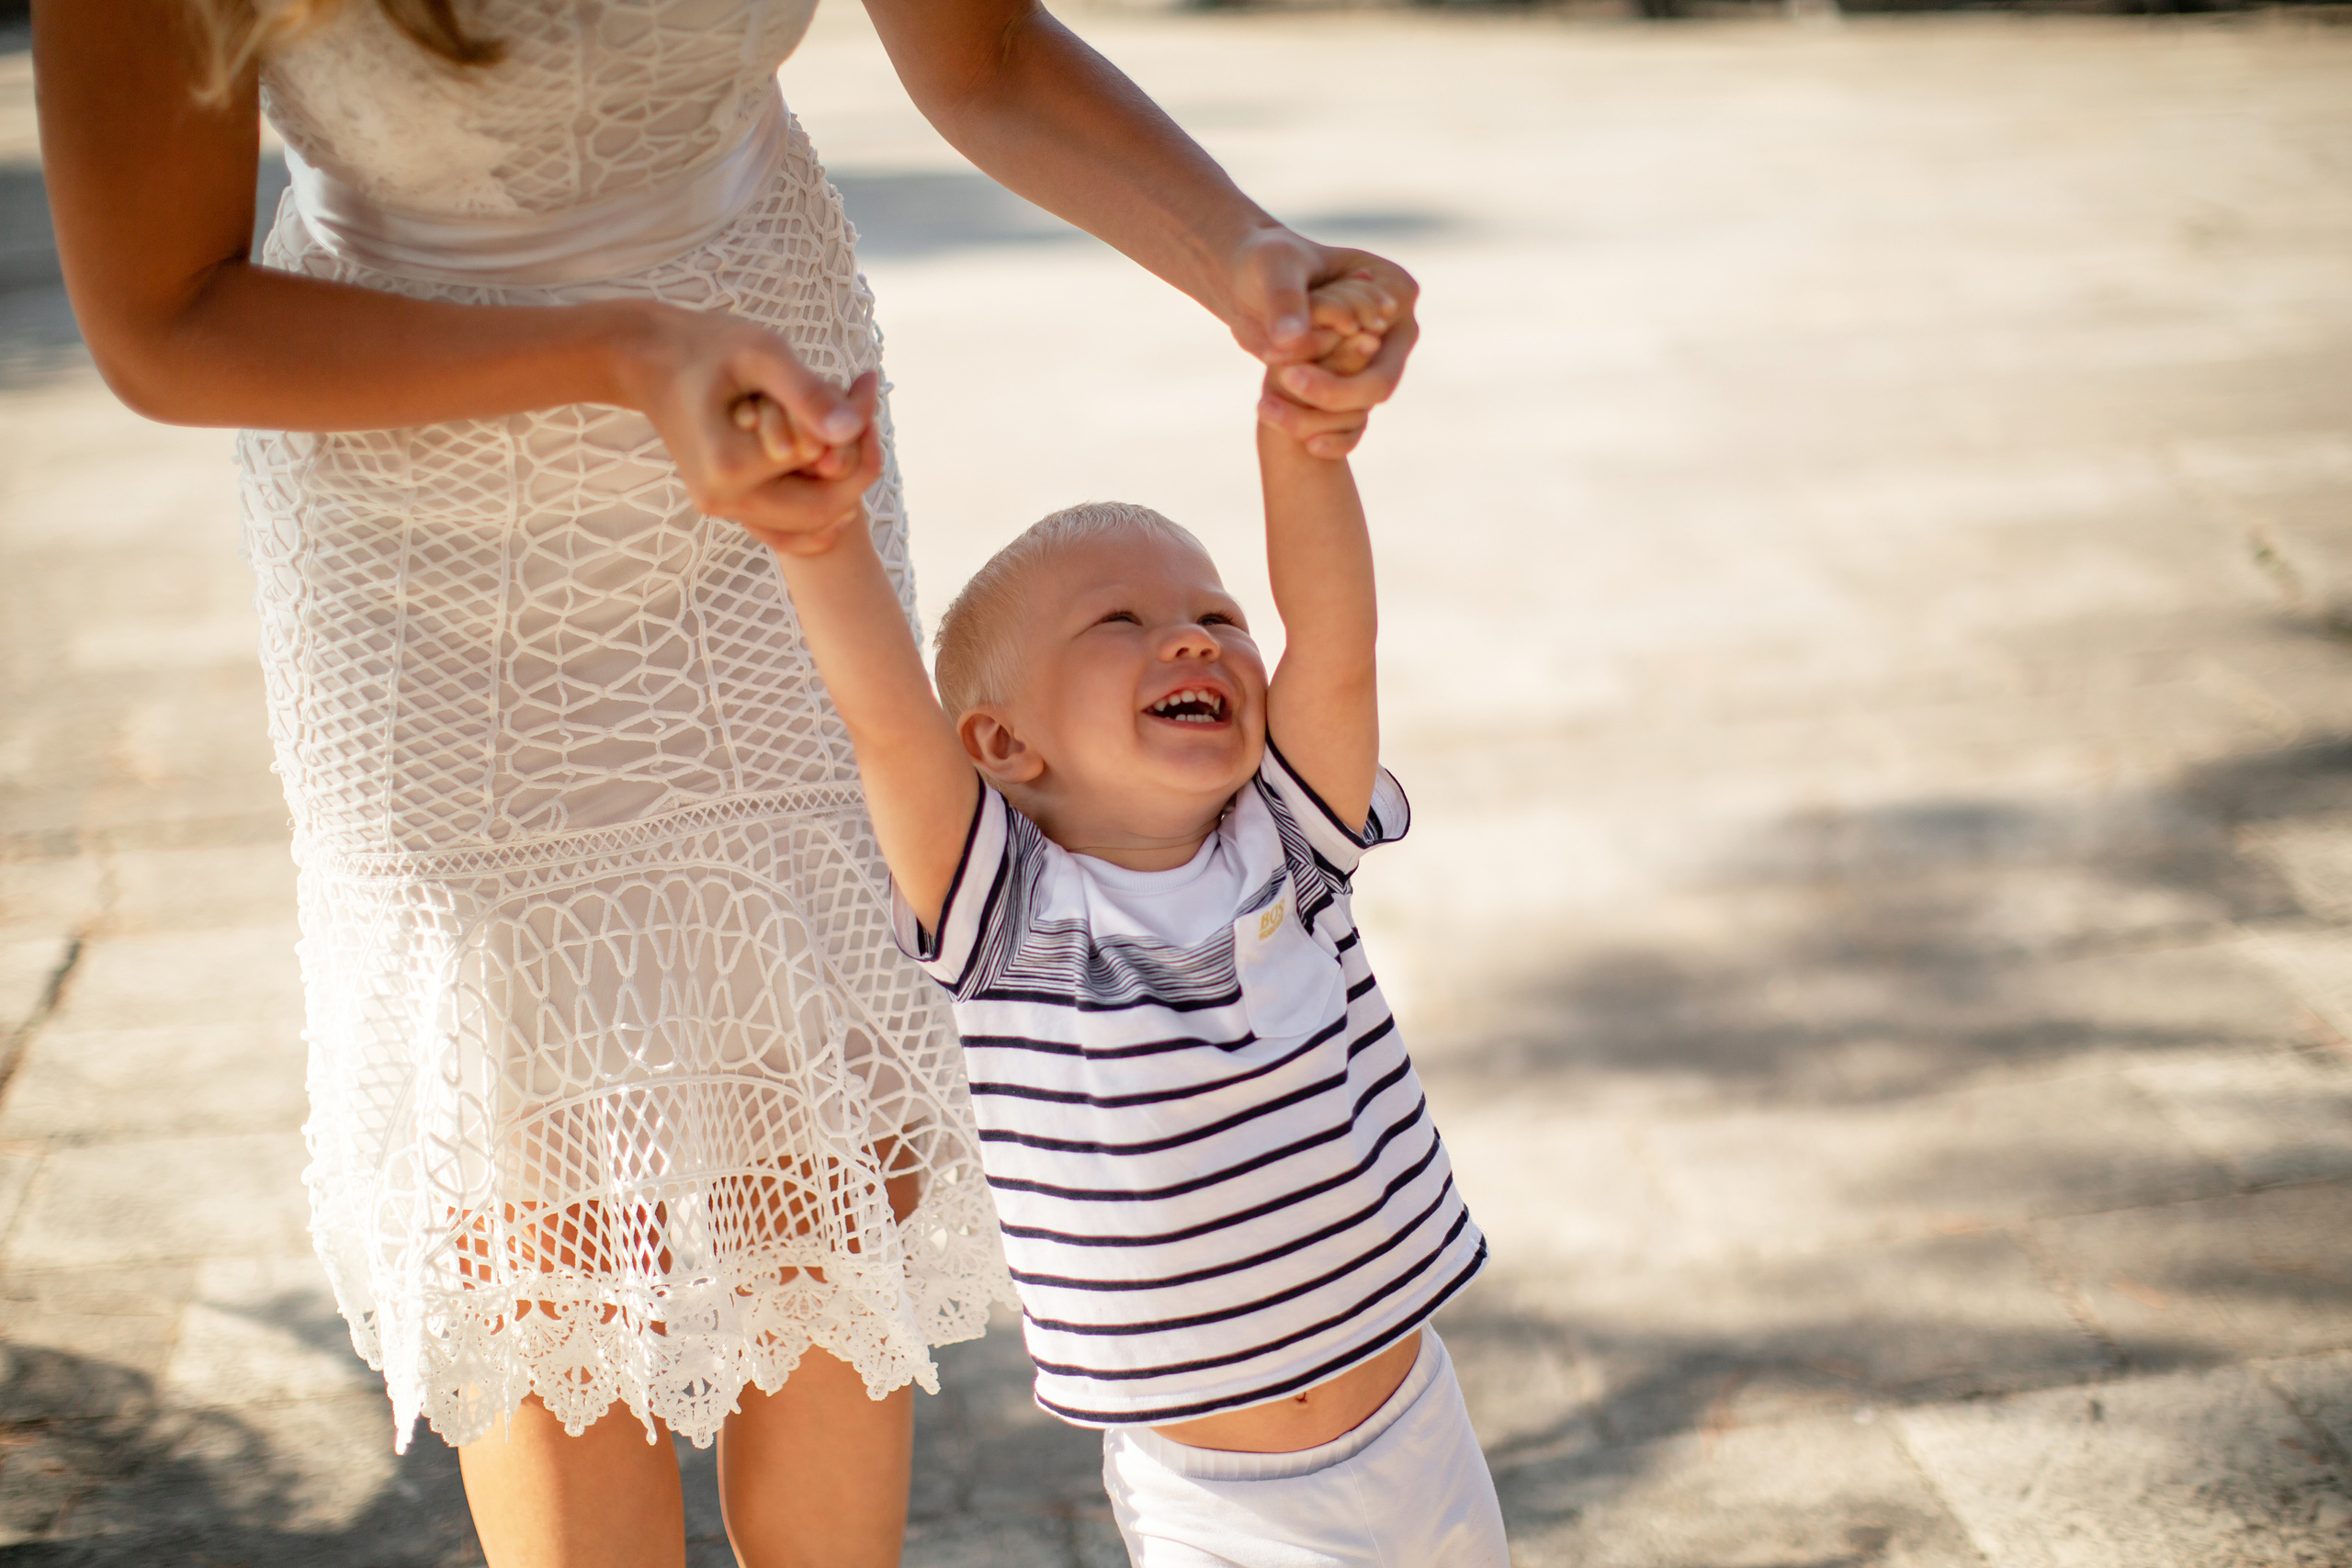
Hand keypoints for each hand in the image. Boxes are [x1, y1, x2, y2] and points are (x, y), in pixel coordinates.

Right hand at [613, 302, 878, 540]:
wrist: (648, 361)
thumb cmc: (706, 345)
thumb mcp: (762, 354)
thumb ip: (807, 393)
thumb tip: (852, 430)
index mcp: (731, 464)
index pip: (826, 460)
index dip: (858, 424)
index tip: (865, 380)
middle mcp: (723, 499)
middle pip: (823, 507)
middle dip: (857, 465)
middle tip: (869, 420)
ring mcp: (722, 509)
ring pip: (809, 524)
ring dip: (841, 487)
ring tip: (854, 437)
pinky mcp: (726, 507)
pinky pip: (785, 532)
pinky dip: (819, 514)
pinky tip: (835, 477)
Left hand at [1224, 228, 1418, 458]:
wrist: (1252, 284)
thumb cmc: (1268, 263)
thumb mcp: (1275, 271)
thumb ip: (1286, 302)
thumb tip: (1290, 341)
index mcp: (1396, 290)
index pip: (1380, 337)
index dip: (1339, 354)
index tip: (1283, 353)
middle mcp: (1397, 332)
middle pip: (1378, 383)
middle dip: (1330, 393)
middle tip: (1283, 383)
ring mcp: (1378, 363)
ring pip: (1361, 410)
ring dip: (1316, 418)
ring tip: (1265, 407)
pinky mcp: (1355, 388)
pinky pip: (1352, 427)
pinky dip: (1328, 437)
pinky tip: (1303, 443)